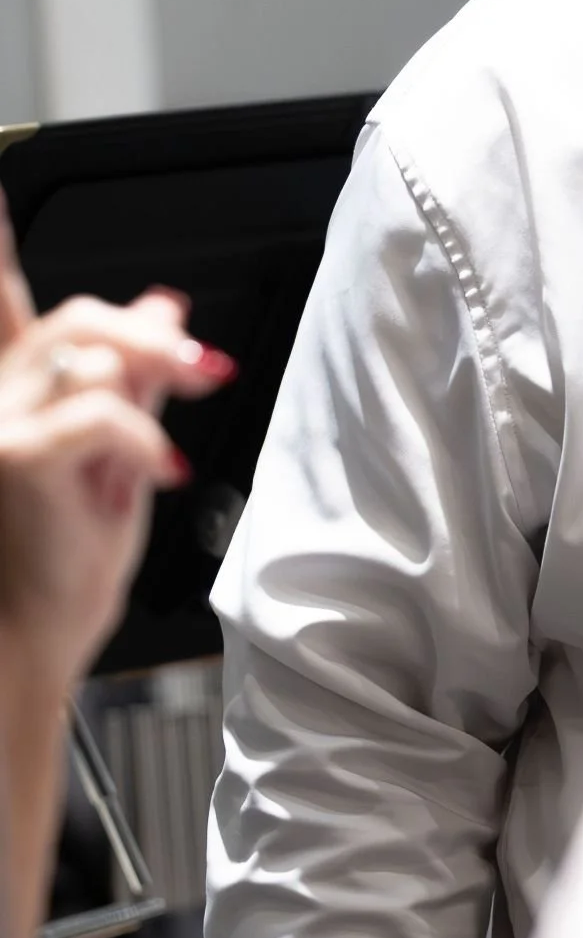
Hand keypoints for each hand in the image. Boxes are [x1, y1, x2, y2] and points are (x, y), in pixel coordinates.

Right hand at [0, 194, 234, 692]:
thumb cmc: (59, 561)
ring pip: (92, 359)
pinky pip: (104, 412)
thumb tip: (168, 303)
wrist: (33, 637)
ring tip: (158, 460)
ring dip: (150, 398)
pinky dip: (145, 441)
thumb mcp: (112, 457)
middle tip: (207, 368)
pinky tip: (158, 476)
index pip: (3, 300)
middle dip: (150, 337)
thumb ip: (137, 376)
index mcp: (11, 392)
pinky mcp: (16, 455)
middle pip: (79, 319)